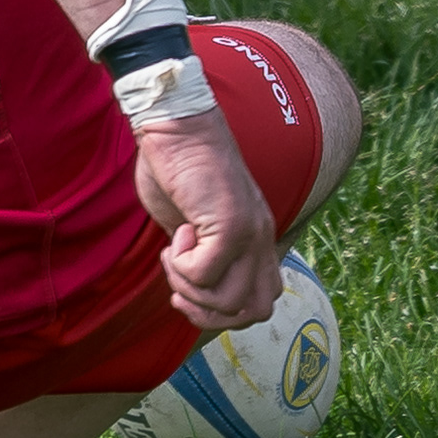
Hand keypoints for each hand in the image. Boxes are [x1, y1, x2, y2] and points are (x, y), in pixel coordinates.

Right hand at [135, 106, 281, 336]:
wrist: (177, 124)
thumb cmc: (179, 168)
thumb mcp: (195, 224)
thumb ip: (203, 255)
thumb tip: (193, 290)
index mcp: (257, 238)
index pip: (263, 302)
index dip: (225, 311)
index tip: (190, 288)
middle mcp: (262, 238)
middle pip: (254, 311)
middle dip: (210, 313)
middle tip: (180, 283)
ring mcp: (250, 232)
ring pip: (230, 301)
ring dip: (190, 288)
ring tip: (174, 255)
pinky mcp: (230, 223)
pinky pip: (204, 274)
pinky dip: (181, 265)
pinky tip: (177, 234)